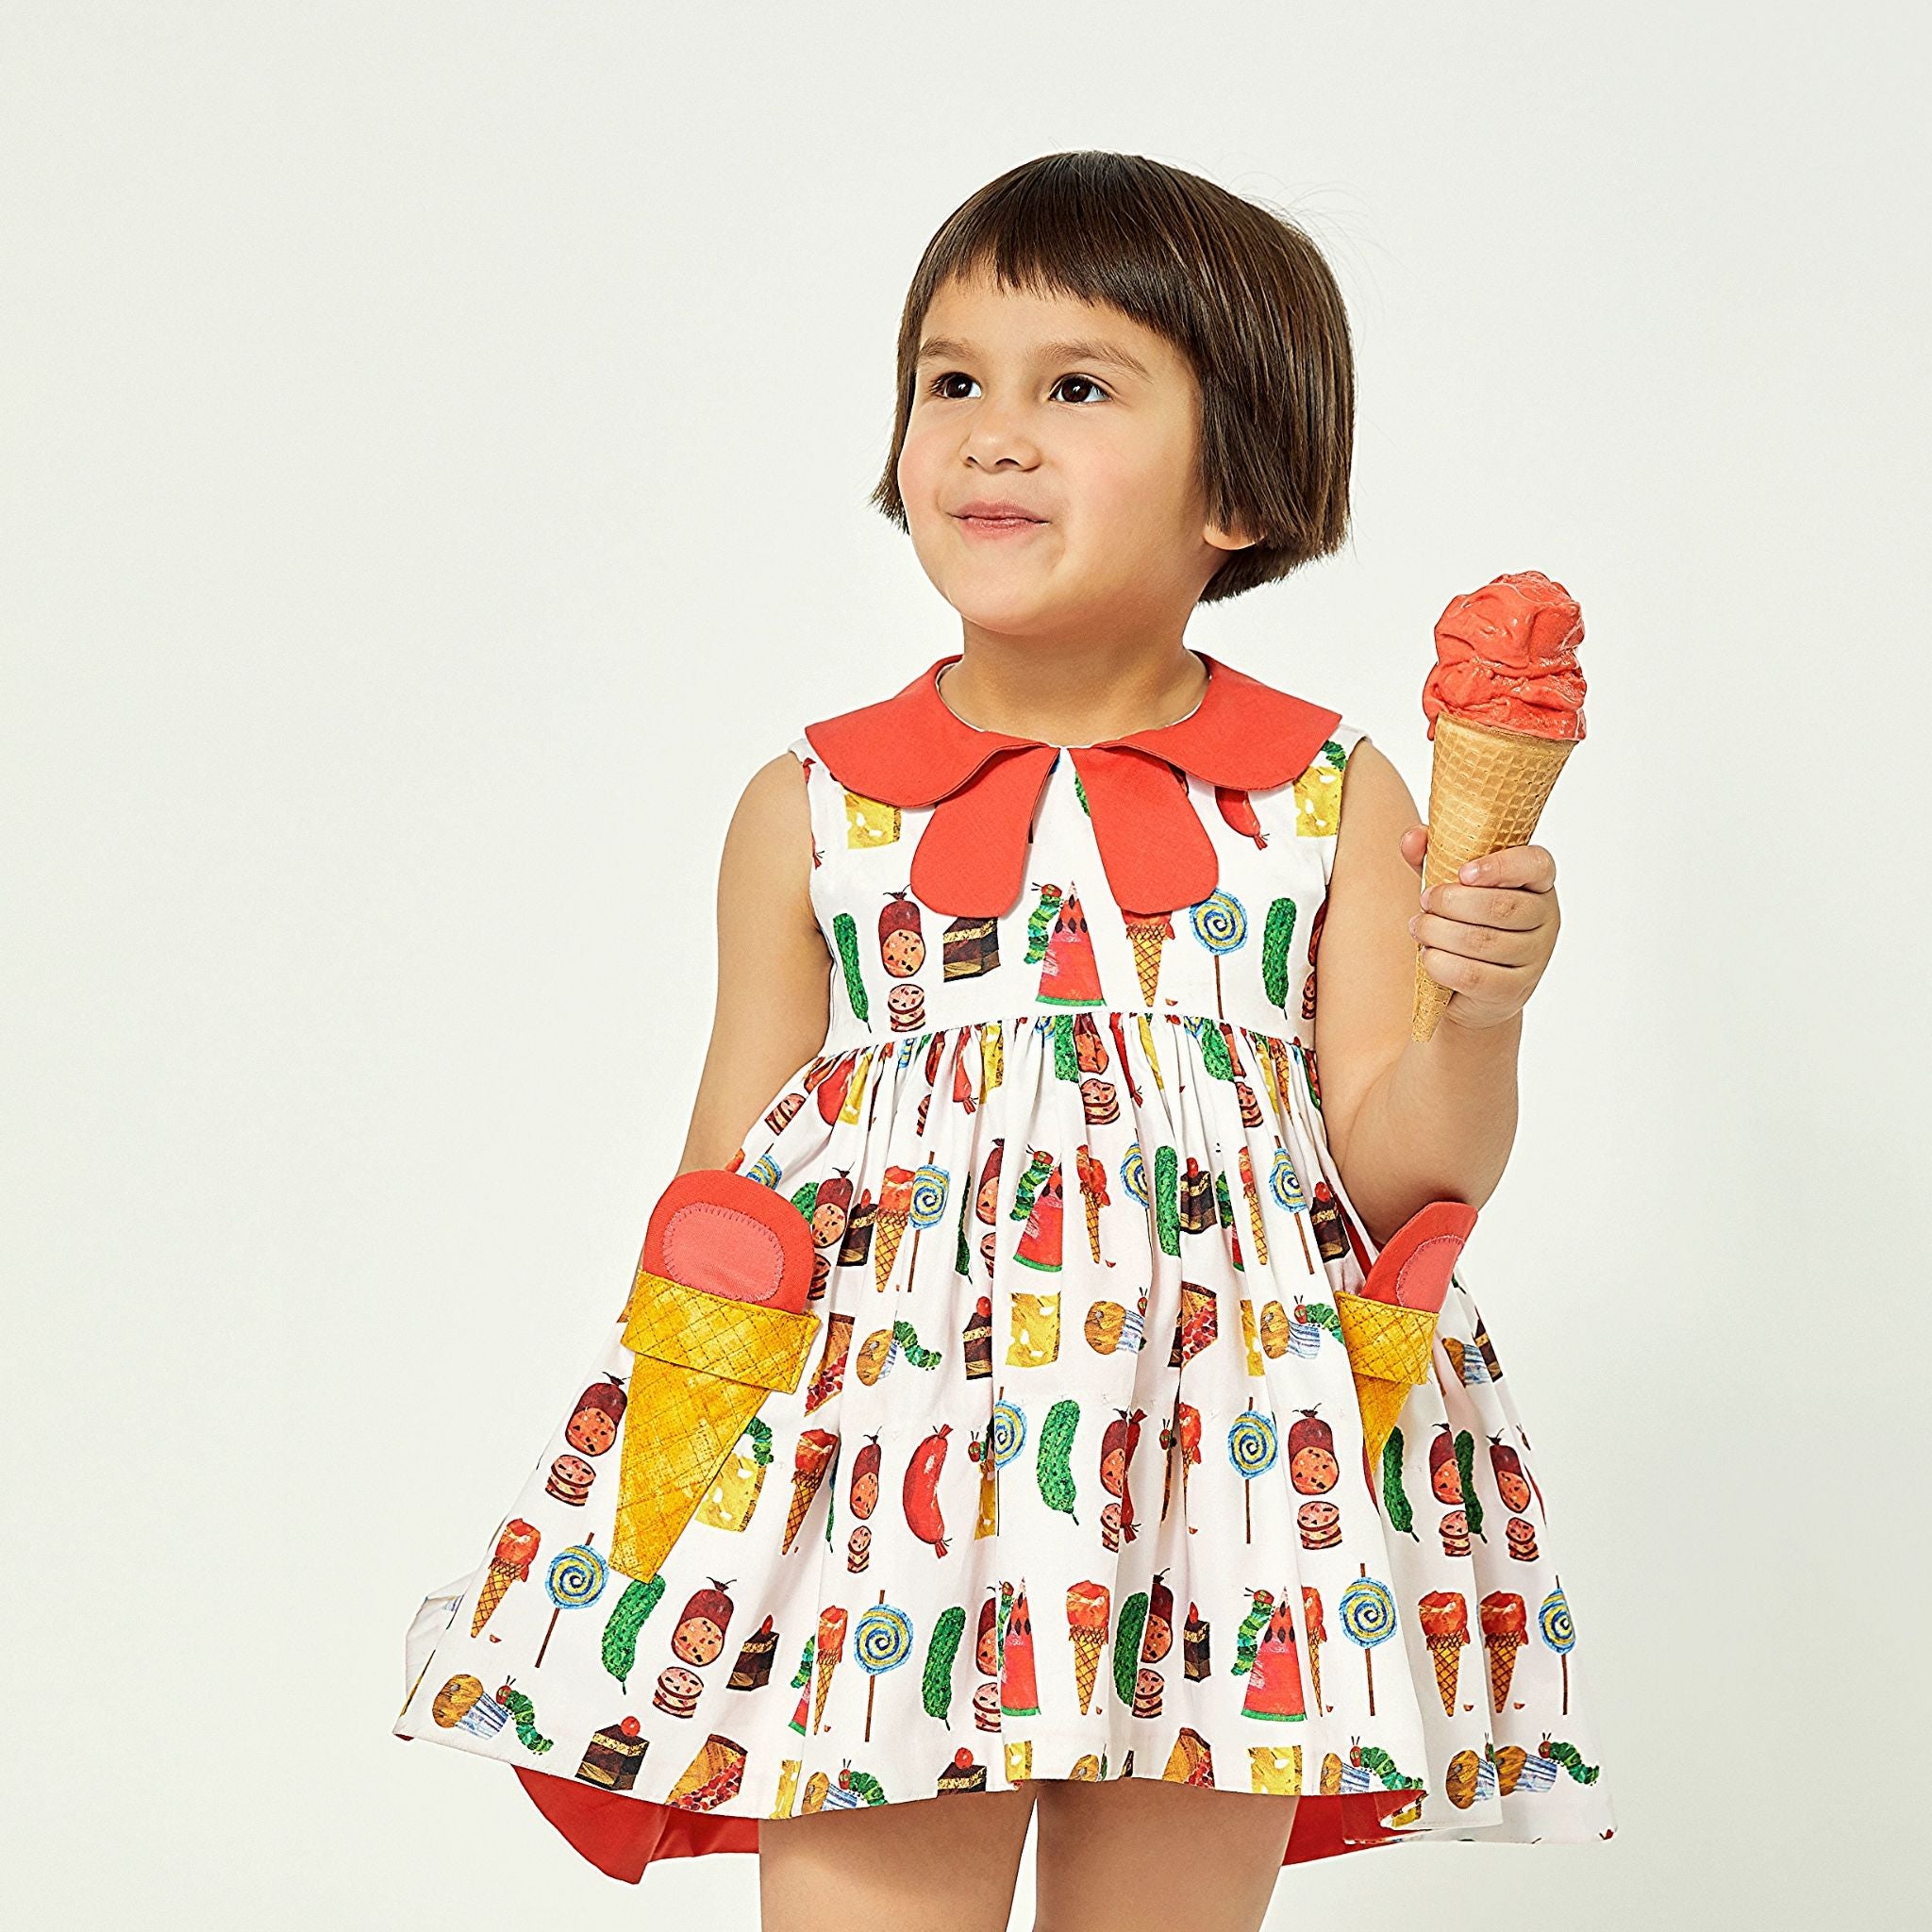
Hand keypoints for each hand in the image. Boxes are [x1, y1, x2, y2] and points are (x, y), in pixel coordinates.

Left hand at [1398, 825, 1559, 1031]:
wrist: (1471, 988)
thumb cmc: (1463, 921)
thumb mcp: (1450, 884)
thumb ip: (1431, 856)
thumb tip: (1412, 838)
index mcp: (1536, 882)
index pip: (1536, 865)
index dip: (1500, 867)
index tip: (1462, 872)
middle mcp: (1546, 918)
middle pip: (1502, 907)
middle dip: (1452, 902)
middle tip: (1425, 901)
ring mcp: (1535, 956)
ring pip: (1484, 942)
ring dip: (1438, 932)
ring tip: (1419, 927)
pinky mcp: (1515, 989)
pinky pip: (1473, 975)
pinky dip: (1440, 963)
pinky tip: (1428, 956)